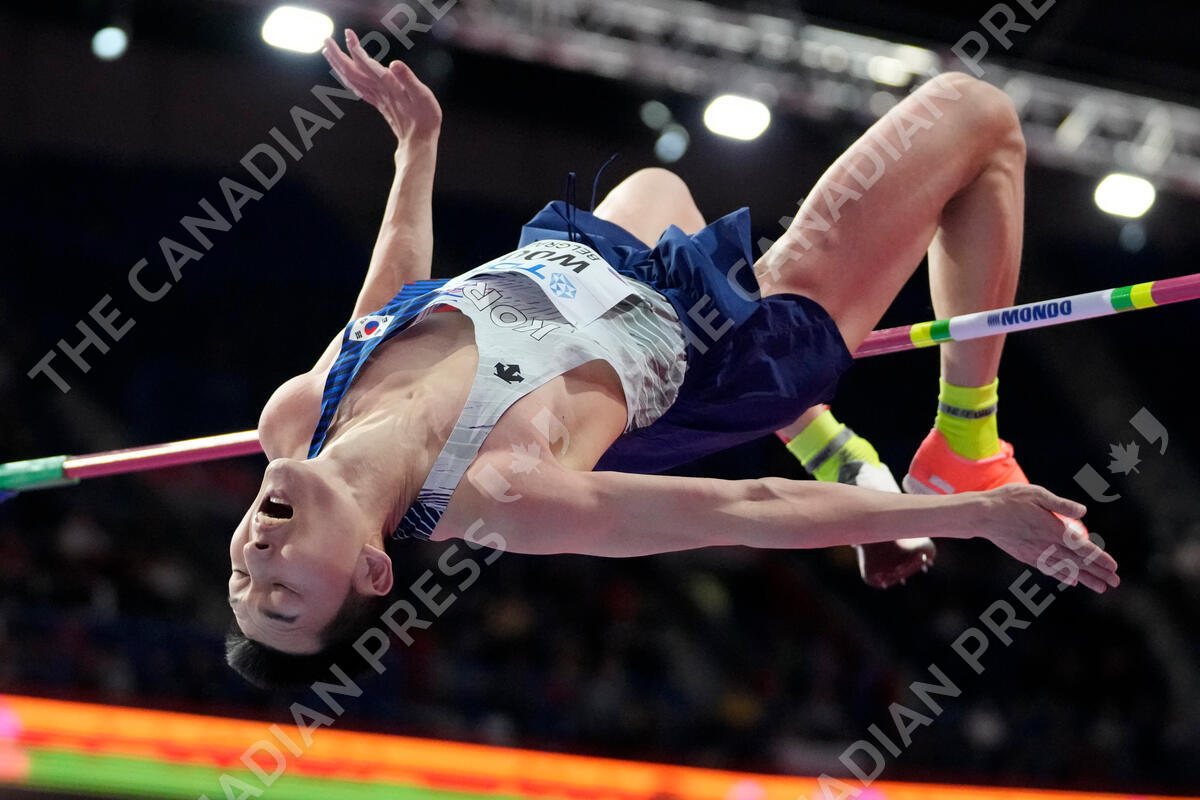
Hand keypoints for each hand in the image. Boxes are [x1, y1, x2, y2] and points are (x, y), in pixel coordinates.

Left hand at [322, 29, 441, 141]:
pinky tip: (345, 74)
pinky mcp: (379, 103)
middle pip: (351, 71)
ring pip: (351, 79)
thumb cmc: (425, 118)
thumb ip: (408, 79)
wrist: (419, 142)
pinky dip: (347, 78)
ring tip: (328, 52)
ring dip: (338, 65)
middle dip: (337, 55)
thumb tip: (394, 63)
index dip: (355, 48)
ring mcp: (377, 98)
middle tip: (325, 39)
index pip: (365, 64)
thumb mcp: (422, 95)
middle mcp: (378, 90)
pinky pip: (358, 88)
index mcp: (387, 85)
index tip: (347, 33)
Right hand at [974, 484, 1118, 592]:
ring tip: (1100, 587)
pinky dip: (1062, 576)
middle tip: (1115, 582)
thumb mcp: (1037, 494)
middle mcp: (1047, 545)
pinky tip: (1071, 580)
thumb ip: (1061, 504)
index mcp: (1053, 530)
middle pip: (1078, 563)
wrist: (982, 515)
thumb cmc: (1010, 500)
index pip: (1083, 548)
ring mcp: (1036, 553)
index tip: (1114, 567)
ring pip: (1065, 569)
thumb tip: (1083, 512)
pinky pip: (1048, 569)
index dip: (1100, 558)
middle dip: (1098, 572)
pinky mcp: (1025, 556)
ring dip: (1085, 578)